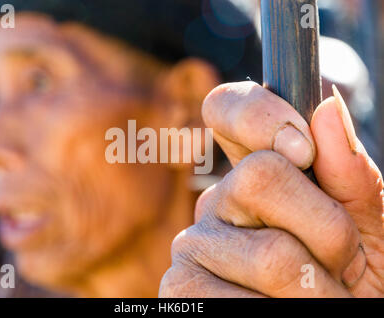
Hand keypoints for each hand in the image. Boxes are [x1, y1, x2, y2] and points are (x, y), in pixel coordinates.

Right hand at [159, 82, 383, 296]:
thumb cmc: (354, 281)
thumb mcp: (369, 229)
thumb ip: (350, 176)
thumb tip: (325, 109)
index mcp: (255, 174)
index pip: (225, 109)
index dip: (257, 113)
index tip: (304, 149)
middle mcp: (216, 202)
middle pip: (260, 176)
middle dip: (326, 228)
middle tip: (339, 262)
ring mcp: (192, 245)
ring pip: (269, 254)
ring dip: (318, 290)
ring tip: (315, 299)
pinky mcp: (181, 291)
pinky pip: (241, 302)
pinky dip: (286, 314)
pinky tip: (277, 311)